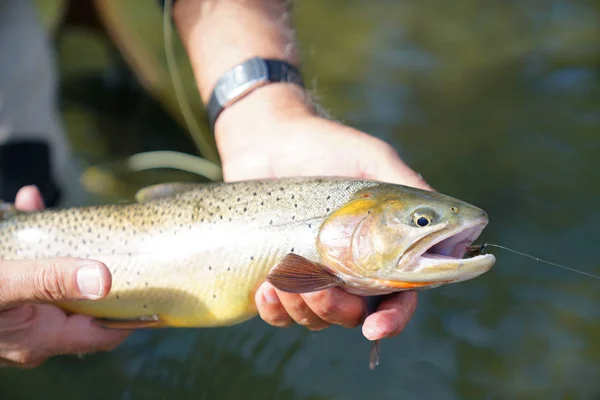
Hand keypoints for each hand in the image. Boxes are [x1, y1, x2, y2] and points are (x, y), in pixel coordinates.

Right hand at [0, 186, 128, 367]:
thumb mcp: (4, 286)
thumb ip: (51, 281)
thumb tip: (107, 280)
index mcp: (44, 335)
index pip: (108, 330)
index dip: (138, 311)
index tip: (163, 284)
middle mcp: (37, 325)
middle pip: (89, 298)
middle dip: (104, 267)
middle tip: (128, 240)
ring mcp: (22, 305)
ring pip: (60, 273)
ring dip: (66, 244)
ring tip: (66, 213)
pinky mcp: (7, 284)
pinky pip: (30, 260)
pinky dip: (31, 231)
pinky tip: (23, 203)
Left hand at [216, 85, 430, 340]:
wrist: (272, 138)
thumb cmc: (327, 146)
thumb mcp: (371, 160)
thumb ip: (406, 185)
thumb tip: (445, 213)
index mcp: (382, 250)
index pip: (397, 297)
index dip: (392, 319)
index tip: (376, 327)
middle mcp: (350, 269)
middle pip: (354, 316)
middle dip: (338, 312)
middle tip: (322, 289)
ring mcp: (313, 274)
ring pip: (316, 318)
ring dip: (303, 307)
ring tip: (285, 276)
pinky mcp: (278, 275)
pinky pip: (278, 312)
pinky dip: (274, 308)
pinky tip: (267, 286)